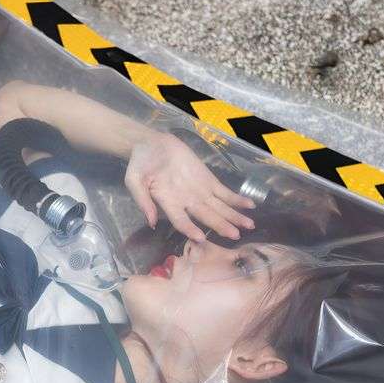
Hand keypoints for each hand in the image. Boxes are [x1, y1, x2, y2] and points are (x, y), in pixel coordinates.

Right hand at [125, 132, 254, 241]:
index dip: (189, 229)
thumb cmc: (140, 164)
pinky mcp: (207, 180)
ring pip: (219, 208)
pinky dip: (237, 199)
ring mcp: (199, 191)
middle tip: (235, 235)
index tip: (200, 237)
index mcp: (168, 203)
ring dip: (234, 217)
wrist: (150, 144)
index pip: (180, 221)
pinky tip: (249, 206)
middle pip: (206, 217)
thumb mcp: (134, 181)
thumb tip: (151, 221)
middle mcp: (186, 202)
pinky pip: (224, 193)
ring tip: (249, 225)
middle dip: (221, 226)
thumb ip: (142, 200)